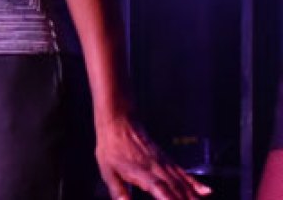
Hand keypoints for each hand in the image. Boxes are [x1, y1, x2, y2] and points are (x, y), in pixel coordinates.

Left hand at [95, 115, 210, 199]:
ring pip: (183, 184)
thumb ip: (118, 191)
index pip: (160, 189)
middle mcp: (156, 168)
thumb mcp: (107, 171)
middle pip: (177, 190)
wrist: (119, 122)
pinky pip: (184, 174)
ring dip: (194, 197)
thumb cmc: (111, 147)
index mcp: (141, 172)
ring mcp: (164, 164)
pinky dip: (196, 184)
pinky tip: (206, 192)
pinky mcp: (168, 161)